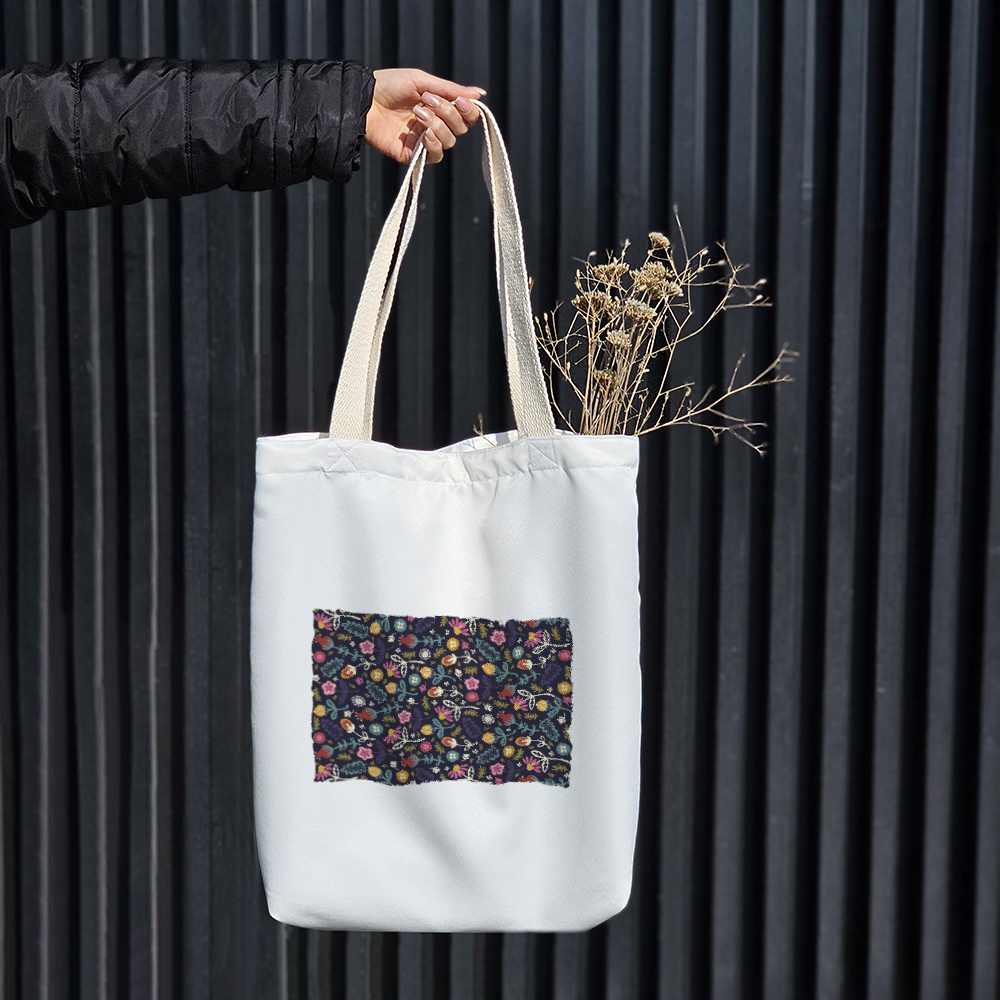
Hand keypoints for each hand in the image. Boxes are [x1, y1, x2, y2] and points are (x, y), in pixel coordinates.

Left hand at [365, 68, 484, 164]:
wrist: (364, 100)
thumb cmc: (390, 85)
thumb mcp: (422, 81)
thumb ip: (451, 90)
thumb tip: (481, 94)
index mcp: (440, 106)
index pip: (466, 115)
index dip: (469, 110)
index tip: (460, 101)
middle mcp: (435, 124)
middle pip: (460, 128)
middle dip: (448, 113)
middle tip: (428, 100)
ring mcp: (424, 140)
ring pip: (449, 141)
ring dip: (437, 125)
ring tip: (417, 112)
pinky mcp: (413, 154)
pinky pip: (435, 156)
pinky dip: (434, 145)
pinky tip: (424, 134)